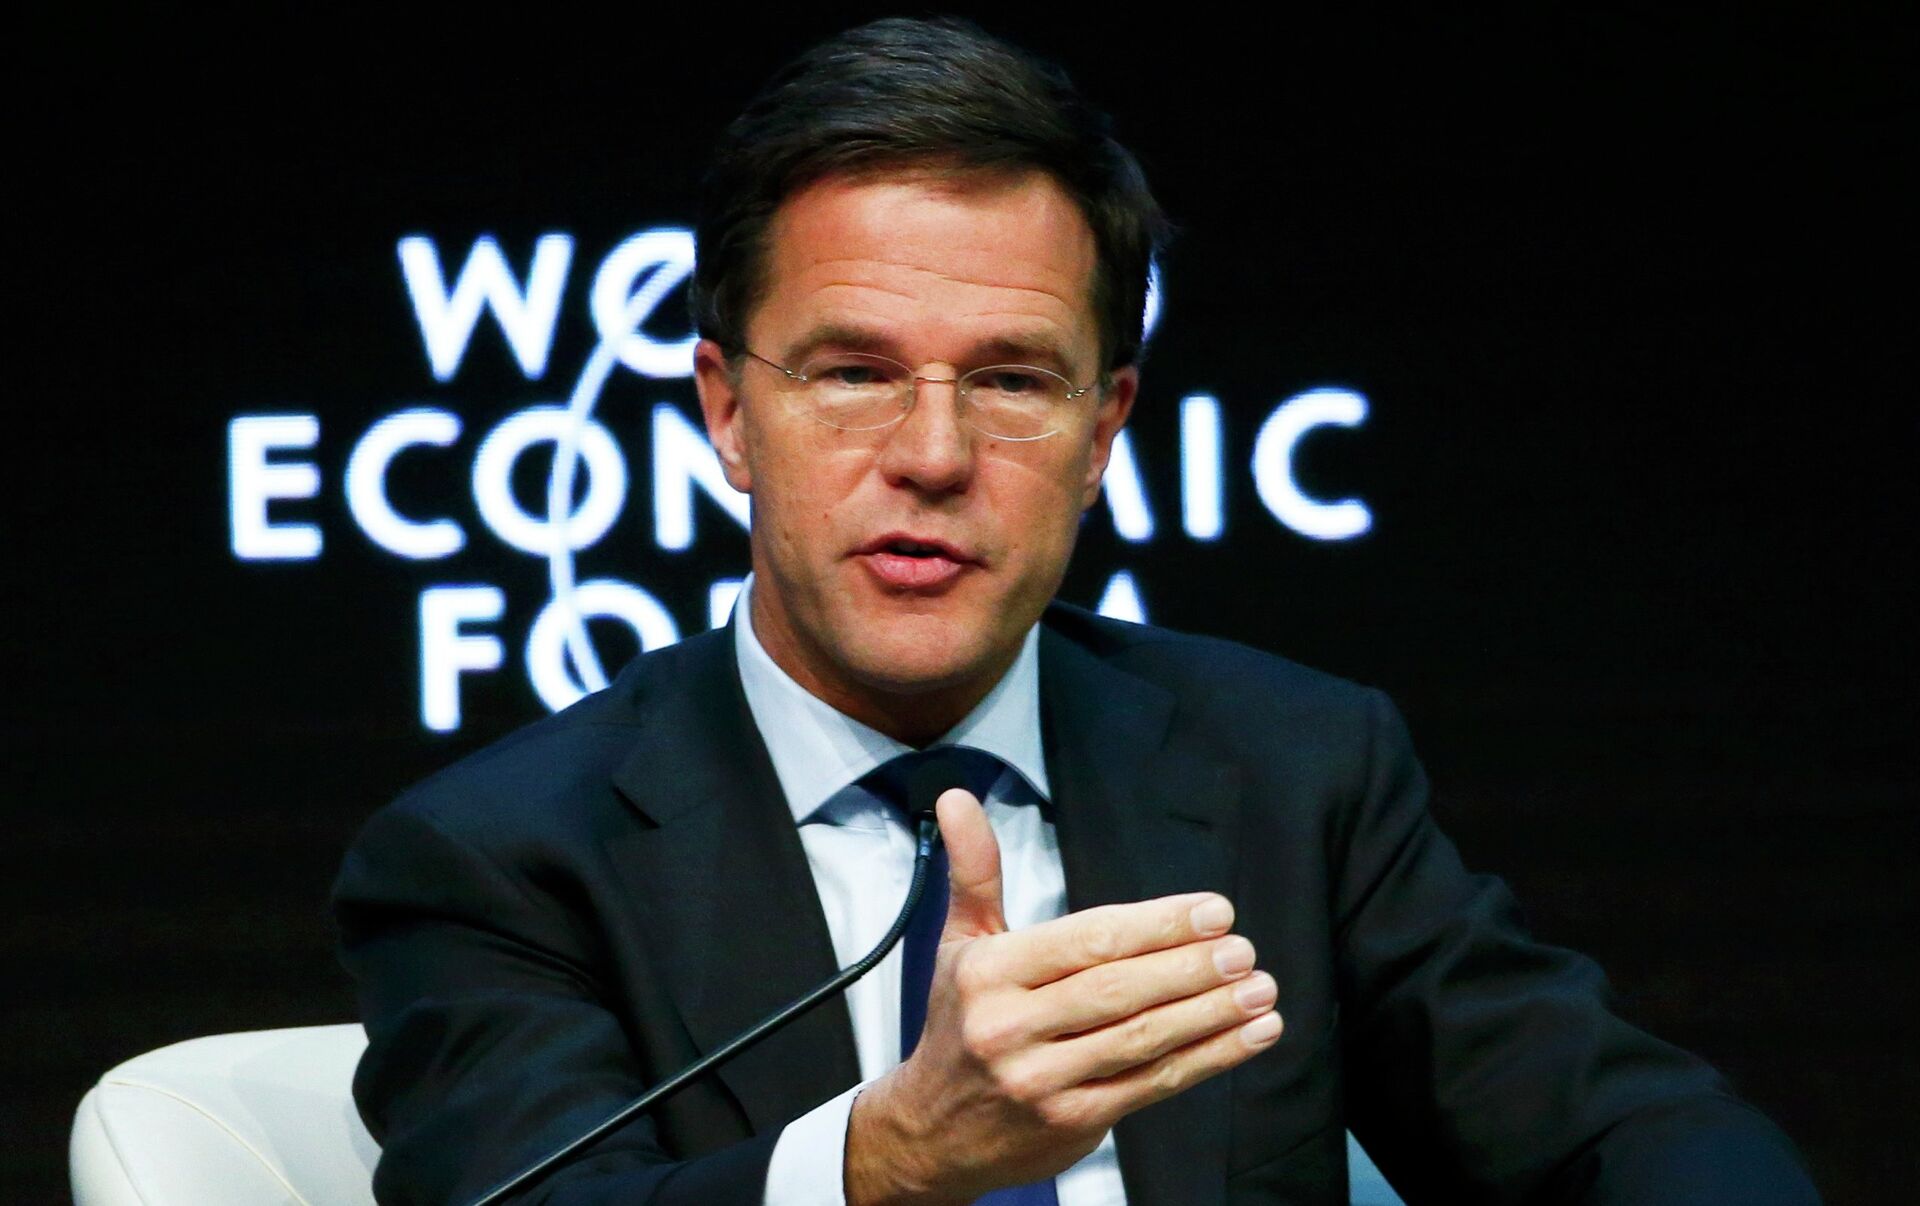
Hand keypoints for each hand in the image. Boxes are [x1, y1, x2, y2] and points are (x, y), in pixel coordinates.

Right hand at [845, 787, 1280, 1204]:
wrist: (932, 1132)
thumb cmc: (957, 1024)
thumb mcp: (958, 943)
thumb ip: (975, 870)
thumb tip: (959, 797)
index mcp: (989, 972)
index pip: (1087, 940)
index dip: (1157, 925)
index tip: (1212, 910)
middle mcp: (1010, 1026)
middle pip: (1118, 989)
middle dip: (1190, 968)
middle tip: (1242, 949)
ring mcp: (1041, 1080)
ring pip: (1140, 1039)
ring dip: (1210, 1014)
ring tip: (1259, 990)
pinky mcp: (1071, 1121)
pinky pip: (1150, 1083)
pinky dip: (1207, 1059)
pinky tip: (1246, 1036)